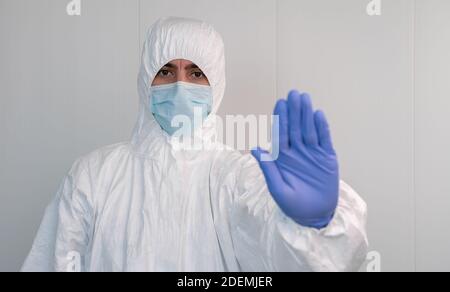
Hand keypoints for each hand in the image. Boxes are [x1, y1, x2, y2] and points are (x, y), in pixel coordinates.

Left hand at [252, 90, 338, 228]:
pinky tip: (318, 115)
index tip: (280, 102)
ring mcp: (312, 153)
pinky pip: (324, 140)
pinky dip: (322, 128)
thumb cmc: (292, 204)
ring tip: (305, 98)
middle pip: (295, 127)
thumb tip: (253, 148)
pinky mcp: (327, 158)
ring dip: (307, 114)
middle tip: (293, 93)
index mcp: (283, 157)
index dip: (280, 118)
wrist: (314, 215)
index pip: (281, 133)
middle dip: (294, 111)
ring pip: (309, 129)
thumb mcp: (277, 188)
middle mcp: (297, 152)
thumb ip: (268, 168)